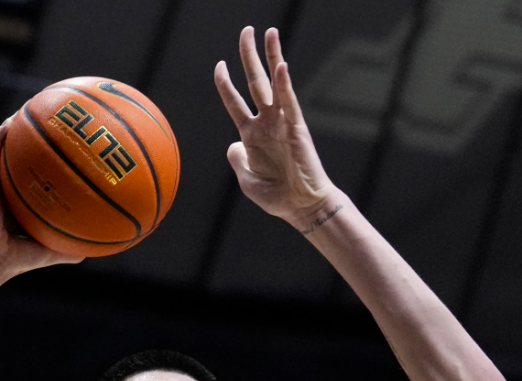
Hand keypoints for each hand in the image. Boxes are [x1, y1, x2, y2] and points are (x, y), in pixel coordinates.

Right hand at [0, 116, 83, 278]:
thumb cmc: (20, 260)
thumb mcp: (52, 251)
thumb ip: (70, 249)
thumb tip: (94, 249)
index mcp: (22, 205)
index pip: (37, 179)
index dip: (48, 163)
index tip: (65, 149)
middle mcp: (8, 192)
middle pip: (22, 159)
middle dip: (34, 139)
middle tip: (52, 121)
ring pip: (4, 150)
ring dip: (15, 129)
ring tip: (29, 109)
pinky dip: (0, 137)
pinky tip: (10, 121)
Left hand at [214, 27, 341, 229]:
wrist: (302, 207)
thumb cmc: (277, 196)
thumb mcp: (247, 180)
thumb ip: (237, 161)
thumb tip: (233, 145)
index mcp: (252, 136)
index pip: (235, 102)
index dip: (226, 84)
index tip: (219, 65)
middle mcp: (267, 123)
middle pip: (255, 82)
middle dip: (249, 56)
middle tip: (246, 31)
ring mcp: (281, 123)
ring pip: (273, 83)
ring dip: (271, 56)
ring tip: (269, 32)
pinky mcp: (296, 127)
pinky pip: (289, 101)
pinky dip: (284, 84)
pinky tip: (281, 65)